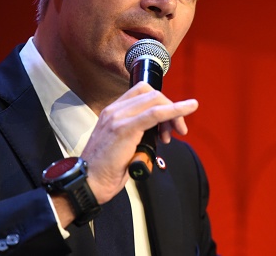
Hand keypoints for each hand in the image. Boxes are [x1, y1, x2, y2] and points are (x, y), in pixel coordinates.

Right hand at [81, 81, 196, 203]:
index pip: (143, 93)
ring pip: (155, 100)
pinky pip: (155, 113)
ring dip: (174, 113)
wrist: (88, 183)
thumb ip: (137, 132)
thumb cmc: (106, 169)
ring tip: (173, 134)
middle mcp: (115, 110)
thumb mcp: (123, 144)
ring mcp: (118, 117)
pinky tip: (186, 109)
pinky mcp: (124, 129)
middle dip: (171, 108)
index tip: (169, 123)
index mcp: (113, 111)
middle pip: (152, 94)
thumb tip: (158, 131)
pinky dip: (174, 110)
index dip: (162, 103)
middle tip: (177, 129)